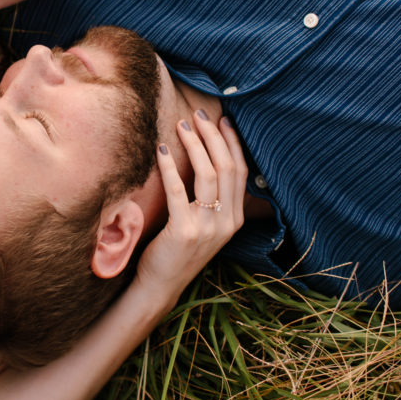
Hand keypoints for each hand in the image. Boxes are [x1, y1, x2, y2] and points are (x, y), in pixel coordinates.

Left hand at [133, 111, 246, 306]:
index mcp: (235, 218)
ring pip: (207, 175)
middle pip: (226, 168)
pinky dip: (169, 166)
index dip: (233, 143)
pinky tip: (160, 150)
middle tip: (199, 114)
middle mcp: (227, 222)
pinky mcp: (184, 231)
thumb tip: (208, 159)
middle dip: (213, 136)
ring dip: (194, 145)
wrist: (161, 285)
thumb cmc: (179, 249)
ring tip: (181, 125)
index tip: (223, 120)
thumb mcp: (206, 224)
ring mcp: (207, 227)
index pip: (241, 172)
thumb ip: (212, 198)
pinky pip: (178, 190)